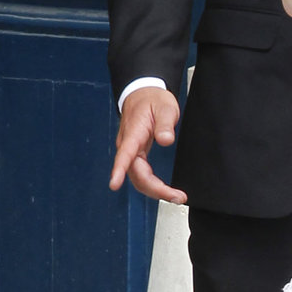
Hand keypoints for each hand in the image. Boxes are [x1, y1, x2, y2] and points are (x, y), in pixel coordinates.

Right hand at [109, 87, 186, 203]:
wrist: (143, 94)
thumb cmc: (152, 100)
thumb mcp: (165, 107)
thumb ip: (165, 123)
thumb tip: (166, 140)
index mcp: (133, 133)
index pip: (125, 154)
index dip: (119, 170)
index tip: (114, 184)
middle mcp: (128, 145)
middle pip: (136, 174)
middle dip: (155, 190)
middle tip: (178, 197)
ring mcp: (131, 152)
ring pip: (138, 179)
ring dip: (155, 191)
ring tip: (176, 197)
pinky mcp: (136, 155)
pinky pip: (141, 175)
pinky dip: (153, 186)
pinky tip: (165, 190)